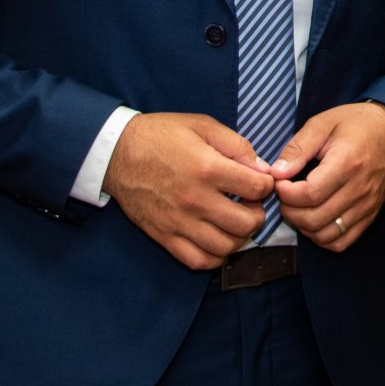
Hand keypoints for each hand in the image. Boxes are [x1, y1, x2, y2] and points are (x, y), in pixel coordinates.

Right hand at [103, 112, 272, 269]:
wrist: (117, 153)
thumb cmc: (161, 135)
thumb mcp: (202, 125)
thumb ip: (237, 145)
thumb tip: (262, 168)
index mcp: (207, 168)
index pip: (257, 188)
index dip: (267, 185)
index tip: (261, 182)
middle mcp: (195, 200)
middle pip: (246, 223)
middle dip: (258, 214)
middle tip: (251, 205)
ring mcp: (179, 222)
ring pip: (225, 247)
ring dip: (239, 237)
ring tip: (235, 222)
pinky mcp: (165, 237)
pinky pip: (199, 260)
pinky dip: (215, 256)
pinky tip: (217, 240)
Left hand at [270, 102, 384, 251]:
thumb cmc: (356, 124)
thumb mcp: (323, 124)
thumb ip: (298, 148)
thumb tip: (277, 172)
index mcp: (347, 163)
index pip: (310, 194)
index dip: (286, 194)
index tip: (279, 183)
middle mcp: (359, 189)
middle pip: (315, 218)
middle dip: (290, 211)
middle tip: (285, 196)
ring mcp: (366, 205)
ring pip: (326, 235)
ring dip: (304, 227)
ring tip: (297, 208)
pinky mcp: (370, 215)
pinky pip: (342, 241)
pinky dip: (322, 237)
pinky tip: (314, 220)